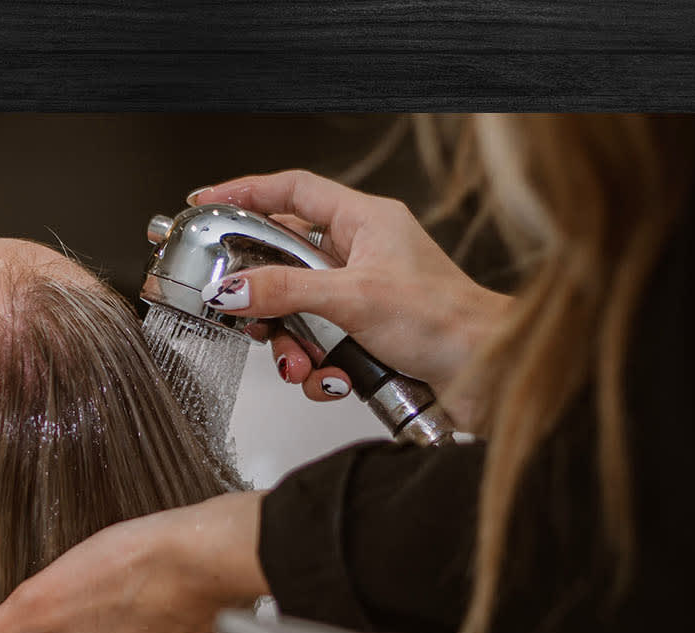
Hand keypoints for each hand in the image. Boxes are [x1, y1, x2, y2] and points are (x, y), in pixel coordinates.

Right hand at [189, 169, 509, 419]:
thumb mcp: (353, 299)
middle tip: (244, 313)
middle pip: (285, 262)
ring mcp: (363, 296)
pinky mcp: (366, 336)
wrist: (487, 374)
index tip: (207, 203)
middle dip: (265, 299)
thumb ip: (286, 292)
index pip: (292, 190)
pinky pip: (319, 347)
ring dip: (292, 345)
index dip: (246, 192)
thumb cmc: (448, 321)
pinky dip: (318, 369)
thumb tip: (233, 289)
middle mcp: (363, 254)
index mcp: (365, 221)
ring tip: (301, 364)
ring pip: (298, 313)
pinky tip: (334, 380)